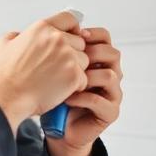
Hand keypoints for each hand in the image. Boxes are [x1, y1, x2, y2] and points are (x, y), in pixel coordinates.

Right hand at [0, 11, 89, 133]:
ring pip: (84, 61)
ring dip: (75, 71)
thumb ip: (15, 35)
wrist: (8, 96)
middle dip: (73, 55)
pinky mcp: (74, 74)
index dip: (74, 29)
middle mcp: (57, 38)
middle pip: (80, 42)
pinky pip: (85, 79)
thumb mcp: (4, 45)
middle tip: (57, 68)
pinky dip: (75, 87)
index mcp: (42, 28)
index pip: (70, 19)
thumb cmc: (6, 75)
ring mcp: (67, 56)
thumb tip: (19, 35)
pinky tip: (60, 90)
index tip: (73, 38)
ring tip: (57, 80)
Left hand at [46, 27, 122, 155]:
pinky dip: (82, 98)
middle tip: (72, 59)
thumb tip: (41, 26)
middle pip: (113, 53)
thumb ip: (54, 48)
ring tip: (68, 81)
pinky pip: (100, 100)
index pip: (104, 37)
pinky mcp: (110, 112)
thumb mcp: (53, 67)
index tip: (74, 35)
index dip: (91, 34)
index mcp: (99, 59)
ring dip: (87, 76)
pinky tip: (66, 98)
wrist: (58, 128)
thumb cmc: (55, 95)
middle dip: (91, 53)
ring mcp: (113, 93)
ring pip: (111, 75)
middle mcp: (111, 73)